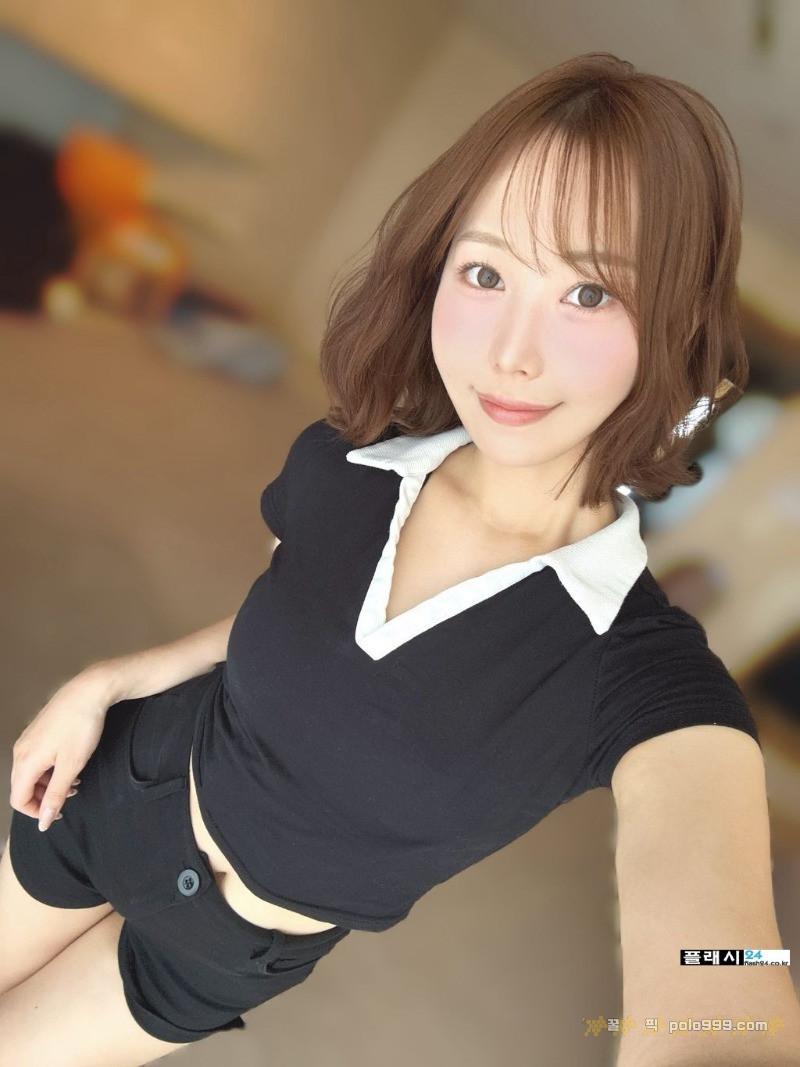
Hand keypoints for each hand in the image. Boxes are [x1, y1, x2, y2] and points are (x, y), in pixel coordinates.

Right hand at [10, 666, 117, 830]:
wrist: (89, 691)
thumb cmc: (81, 727)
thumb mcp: (71, 766)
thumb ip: (55, 796)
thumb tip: (42, 822)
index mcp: (25, 762)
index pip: (18, 800)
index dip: (36, 812)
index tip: (59, 812)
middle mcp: (20, 751)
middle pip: (23, 787)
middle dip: (45, 796)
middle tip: (71, 794)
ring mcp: (28, 739)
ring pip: (31, 773)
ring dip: (50, 782)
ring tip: (75, 779)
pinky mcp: (37, 731)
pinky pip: (37, 758)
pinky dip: (50, 768)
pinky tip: (70, 763)